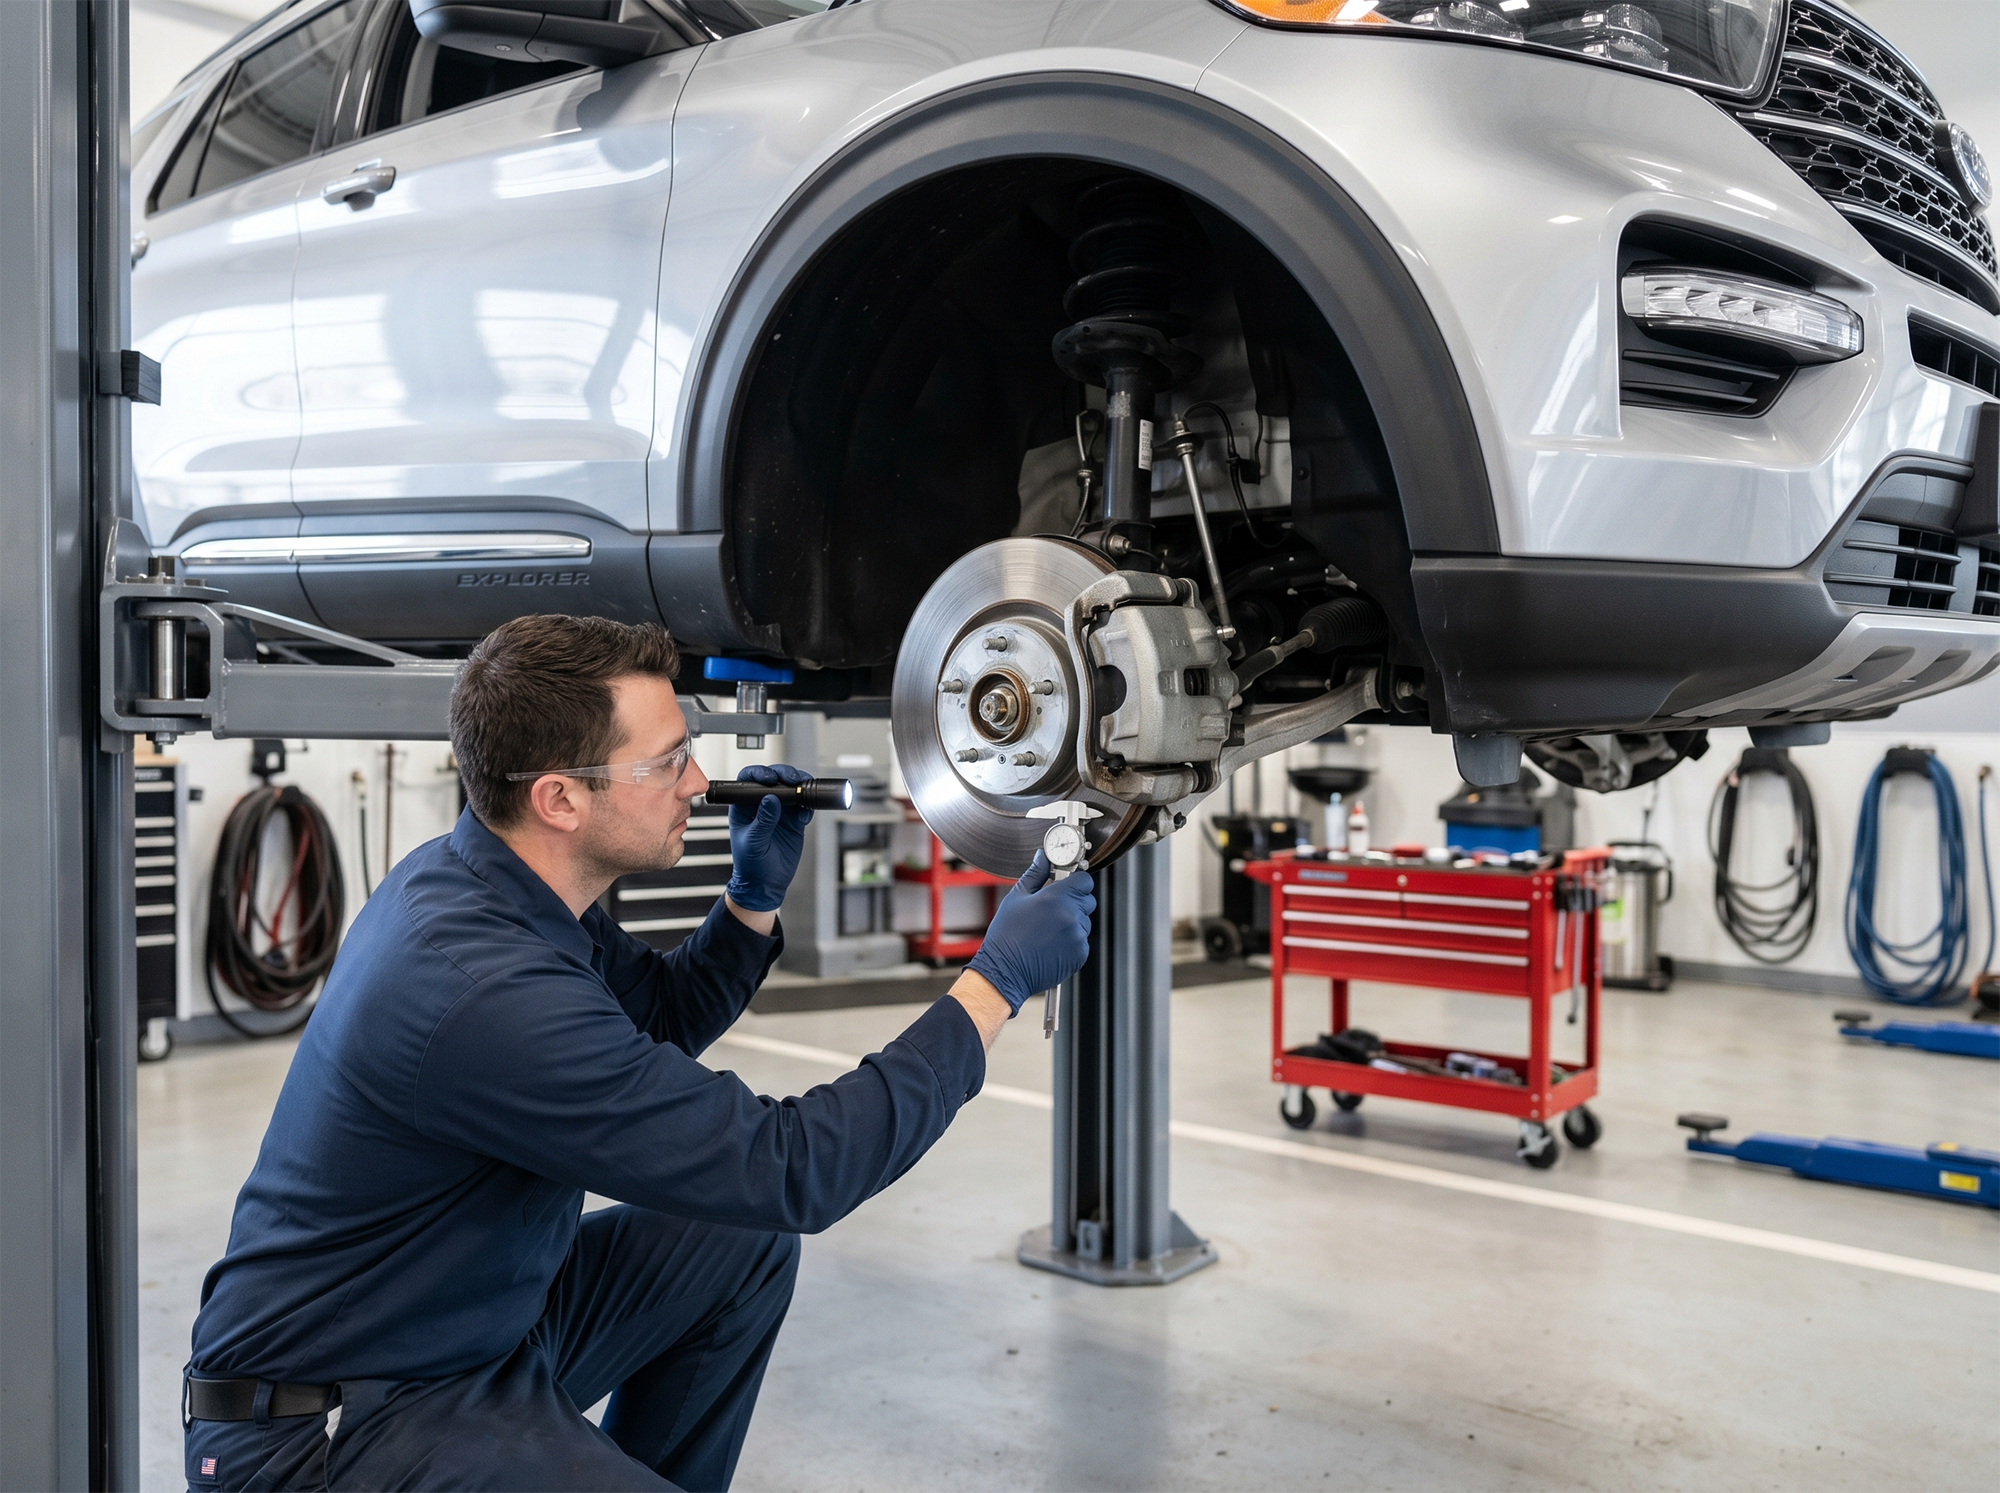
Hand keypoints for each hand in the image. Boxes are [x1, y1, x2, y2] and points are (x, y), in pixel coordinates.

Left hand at [723, 764, 813, 912]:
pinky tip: (805, 815)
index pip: (747, 780)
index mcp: (743, 807)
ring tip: (804, 791)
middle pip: (773, 779)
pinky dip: (807, 806)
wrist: (766, 884)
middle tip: (793, 779)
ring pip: (790, 789)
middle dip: (784, 775)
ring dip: (799, 786)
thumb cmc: (750, 865)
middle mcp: (761, 805)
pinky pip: (803, 806)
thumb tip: (771, 799)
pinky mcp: (793, 821)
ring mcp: (779, 812)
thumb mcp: (753, 842)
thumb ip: (763, 821)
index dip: (758, 774)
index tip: (769, 778)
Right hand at [965, 852, 1095, 1014]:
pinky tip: (1051, 943)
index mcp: (1056, 898)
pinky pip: (1082, 940)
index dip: (1076, 881)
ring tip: (1048, 930)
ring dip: (1073, 922)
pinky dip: (1071, 940)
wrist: (1005, 971)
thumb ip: (1035, 874)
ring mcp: (1078, 936)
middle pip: (1088, 899)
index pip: (1084, 880)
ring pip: (1085, 921)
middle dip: (1074, 900)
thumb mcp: (1017, 898)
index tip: (1067, 884)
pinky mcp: (1080, 954)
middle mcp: (1071, 916)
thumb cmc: (1007, 935)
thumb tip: (1042, 857)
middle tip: (1053, 908)